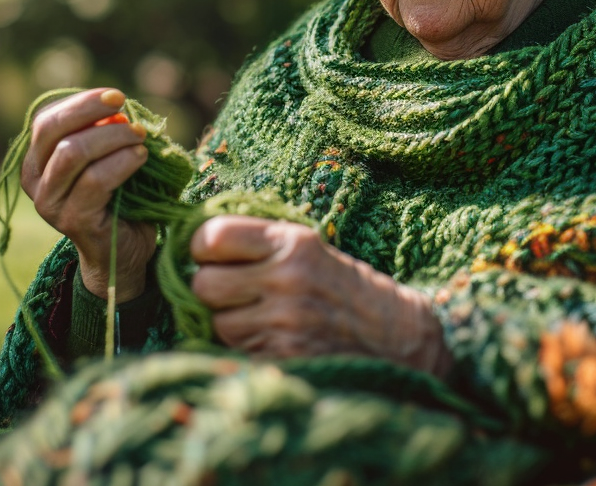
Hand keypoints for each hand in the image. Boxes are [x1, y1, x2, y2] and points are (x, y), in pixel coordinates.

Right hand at [20, 88, 156, 300]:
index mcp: (35, 162)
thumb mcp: (103, 159)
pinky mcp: (72, 220)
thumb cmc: (117, 198)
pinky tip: (141, 157)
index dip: (80, 102)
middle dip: (91, 110)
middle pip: (51, 129)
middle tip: (125, 107)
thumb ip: (101, 132)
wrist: (122, 252)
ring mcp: (50, 204)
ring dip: (112, 137)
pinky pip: (95, 180)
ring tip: (139, 138)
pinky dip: (122, 162)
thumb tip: (117, 104)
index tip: (115, 96)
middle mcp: (34, 182)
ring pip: (73, 152)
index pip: (46, 119)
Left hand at [189, 215, 452, 375]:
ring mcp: (285, 323)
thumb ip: (258, 241)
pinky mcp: (285, 359)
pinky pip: (237, 352)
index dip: (202, 247)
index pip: (211, 236)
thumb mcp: (310, 247)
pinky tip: (270, 340)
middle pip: (203, 284)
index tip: (211, 254)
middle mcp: (286, 279)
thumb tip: (195, 242)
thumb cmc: (345, 286)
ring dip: (228, 322)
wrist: (400, 337)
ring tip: (259, 317)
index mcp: (291, 242)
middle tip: (232, 290)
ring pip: (217, 322)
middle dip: (211, 288)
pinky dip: (245, 348)